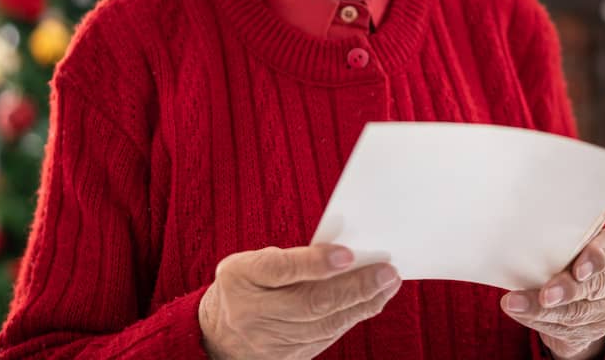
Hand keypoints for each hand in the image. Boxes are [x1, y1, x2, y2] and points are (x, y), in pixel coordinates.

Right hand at [199, 244, 400, 359]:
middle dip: (354, 287)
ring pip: (323, 325)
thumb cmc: (243, 287)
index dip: (315, 262)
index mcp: (240, 277)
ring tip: (388, 285)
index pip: (280, 269)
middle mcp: (252, 313)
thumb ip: (289, 257)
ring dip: (362, 304)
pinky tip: (371, 302)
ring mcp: (270, 341)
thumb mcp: (251, 261)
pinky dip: (351, 318)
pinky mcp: (287, 358)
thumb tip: (340, 255)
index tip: (348, 254)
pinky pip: (325, 338)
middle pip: (310, 302)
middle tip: (387, 272)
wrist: (216, 338)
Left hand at [501, 229, 604, 359]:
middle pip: (594, 287)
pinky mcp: (593, 331)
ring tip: (515, 304)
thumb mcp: (577, 240)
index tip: (577, 270)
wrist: (585, 291)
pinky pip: (564, 329)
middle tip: (545, 295)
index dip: (595, 259)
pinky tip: (520, 312)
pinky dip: (538, 320)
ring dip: (542, 310)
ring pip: (576, 313)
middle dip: (566, 291)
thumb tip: (519, 235)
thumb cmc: (575, 253)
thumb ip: (562, 238)